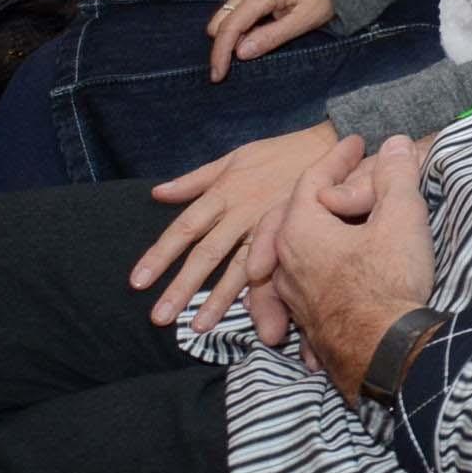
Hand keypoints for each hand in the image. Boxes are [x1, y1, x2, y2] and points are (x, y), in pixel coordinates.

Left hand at [135, 122, 339, 330]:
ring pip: (239, 266)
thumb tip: (158, 193)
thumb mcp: (236, 156)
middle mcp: (242, 213)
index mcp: (225, 192)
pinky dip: (263, 287)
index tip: (138, 282)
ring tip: (199, 327)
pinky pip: (277, 263)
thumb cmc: (281, 152)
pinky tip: (250, 311)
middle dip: (182, 286)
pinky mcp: (295, 234)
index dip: (160, 255)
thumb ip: (196, 179)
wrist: (333, 145)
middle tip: (160, 317)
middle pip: (207, 253)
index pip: (185, 228)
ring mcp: (270, 226)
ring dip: (219, 298)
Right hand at [204, 0, 338, 77]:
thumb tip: (241, 53)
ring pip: (223, 18)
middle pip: (219, 22)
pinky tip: (257, 33)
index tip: (218, 75)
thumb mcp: (304, 21)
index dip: (220, 53)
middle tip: (250, 56)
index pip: (230, 26)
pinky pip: (234, 13)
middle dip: (225, 45)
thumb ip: (272, 37)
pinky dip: (239, 28)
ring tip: (259, 42)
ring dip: (232, 37)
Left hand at [266, 134, 438, 406]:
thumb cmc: (389, 278)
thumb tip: (394, 143)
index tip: (358, 142)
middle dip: (316, 195)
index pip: (311, 180)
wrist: (385, 351)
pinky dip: (315, 274)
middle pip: (292, 217)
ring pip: (292, 255)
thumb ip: (395, 175)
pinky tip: (333, 280)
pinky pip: (302, 288)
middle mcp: (285, 263)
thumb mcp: (401, 217)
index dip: (337, 157)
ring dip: (313, 235)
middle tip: (341, 181)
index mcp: (299, 230)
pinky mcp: (307, 324)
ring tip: (332, 224)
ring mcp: (293, 297)